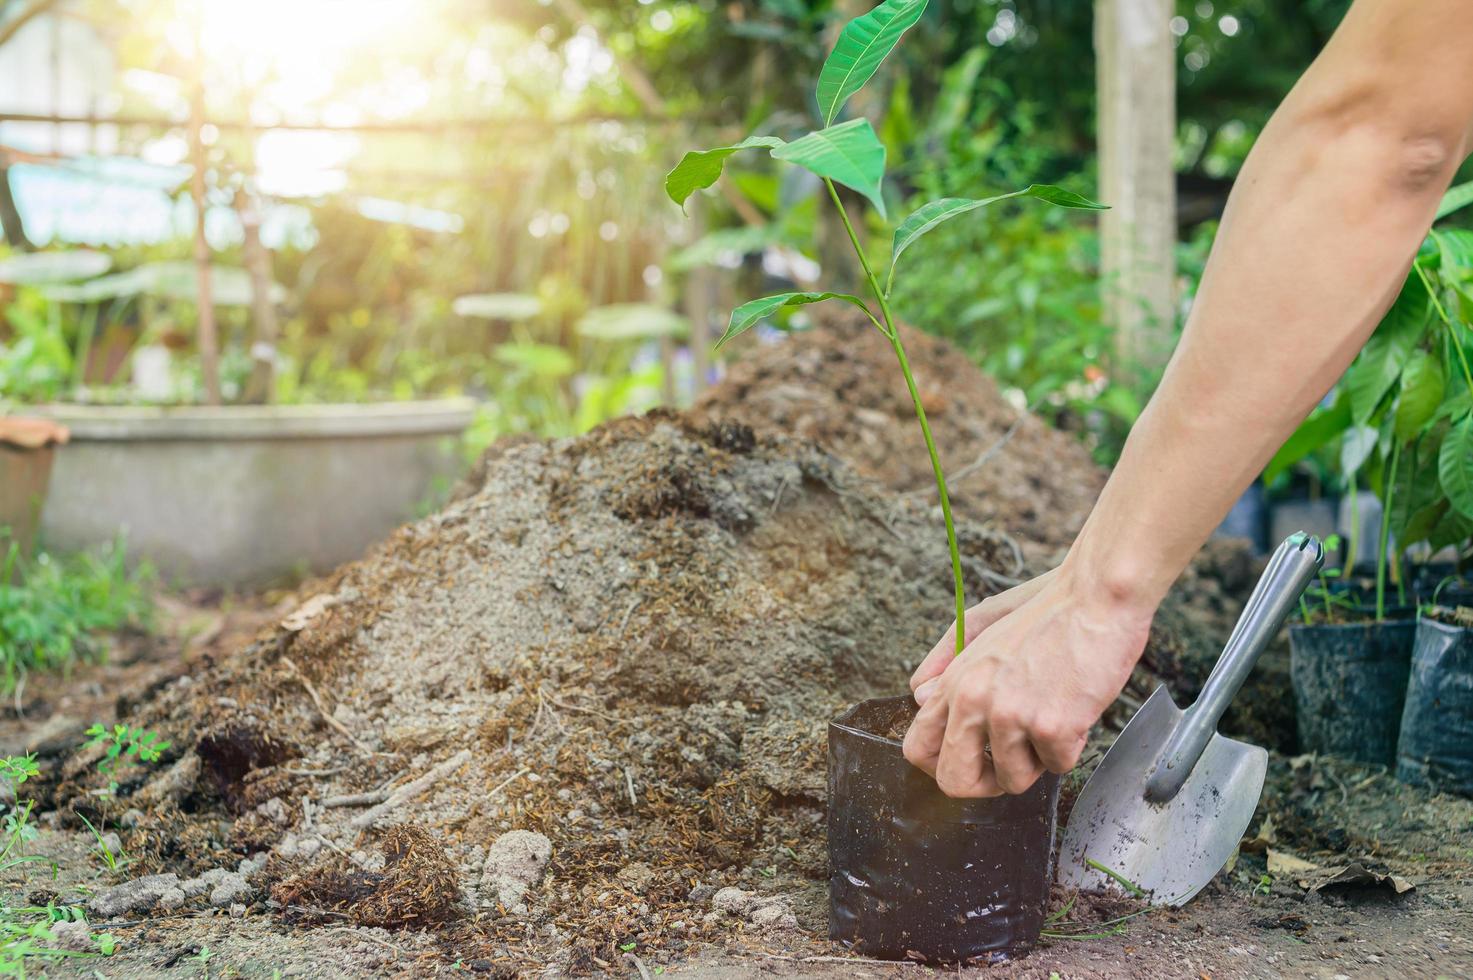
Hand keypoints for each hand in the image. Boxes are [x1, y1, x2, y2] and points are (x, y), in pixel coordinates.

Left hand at [902, 566, 1154, 797]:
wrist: (1096, 598)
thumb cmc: (1048, 613)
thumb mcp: (983, 626)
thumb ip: (945, 664)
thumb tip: (918, 697)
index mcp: (955, 679)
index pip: (917, 746)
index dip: (941, 766)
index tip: (968, 763)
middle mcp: (973, 700)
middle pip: (953, 781)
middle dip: (984, 784)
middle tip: (1009, 766)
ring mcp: (1010, 715)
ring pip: (1013, 781)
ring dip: (1037, 761)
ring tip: (1052, 719)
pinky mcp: (1050, 726)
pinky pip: (1058, 767)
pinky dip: (1072, 747)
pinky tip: (1076, 712)